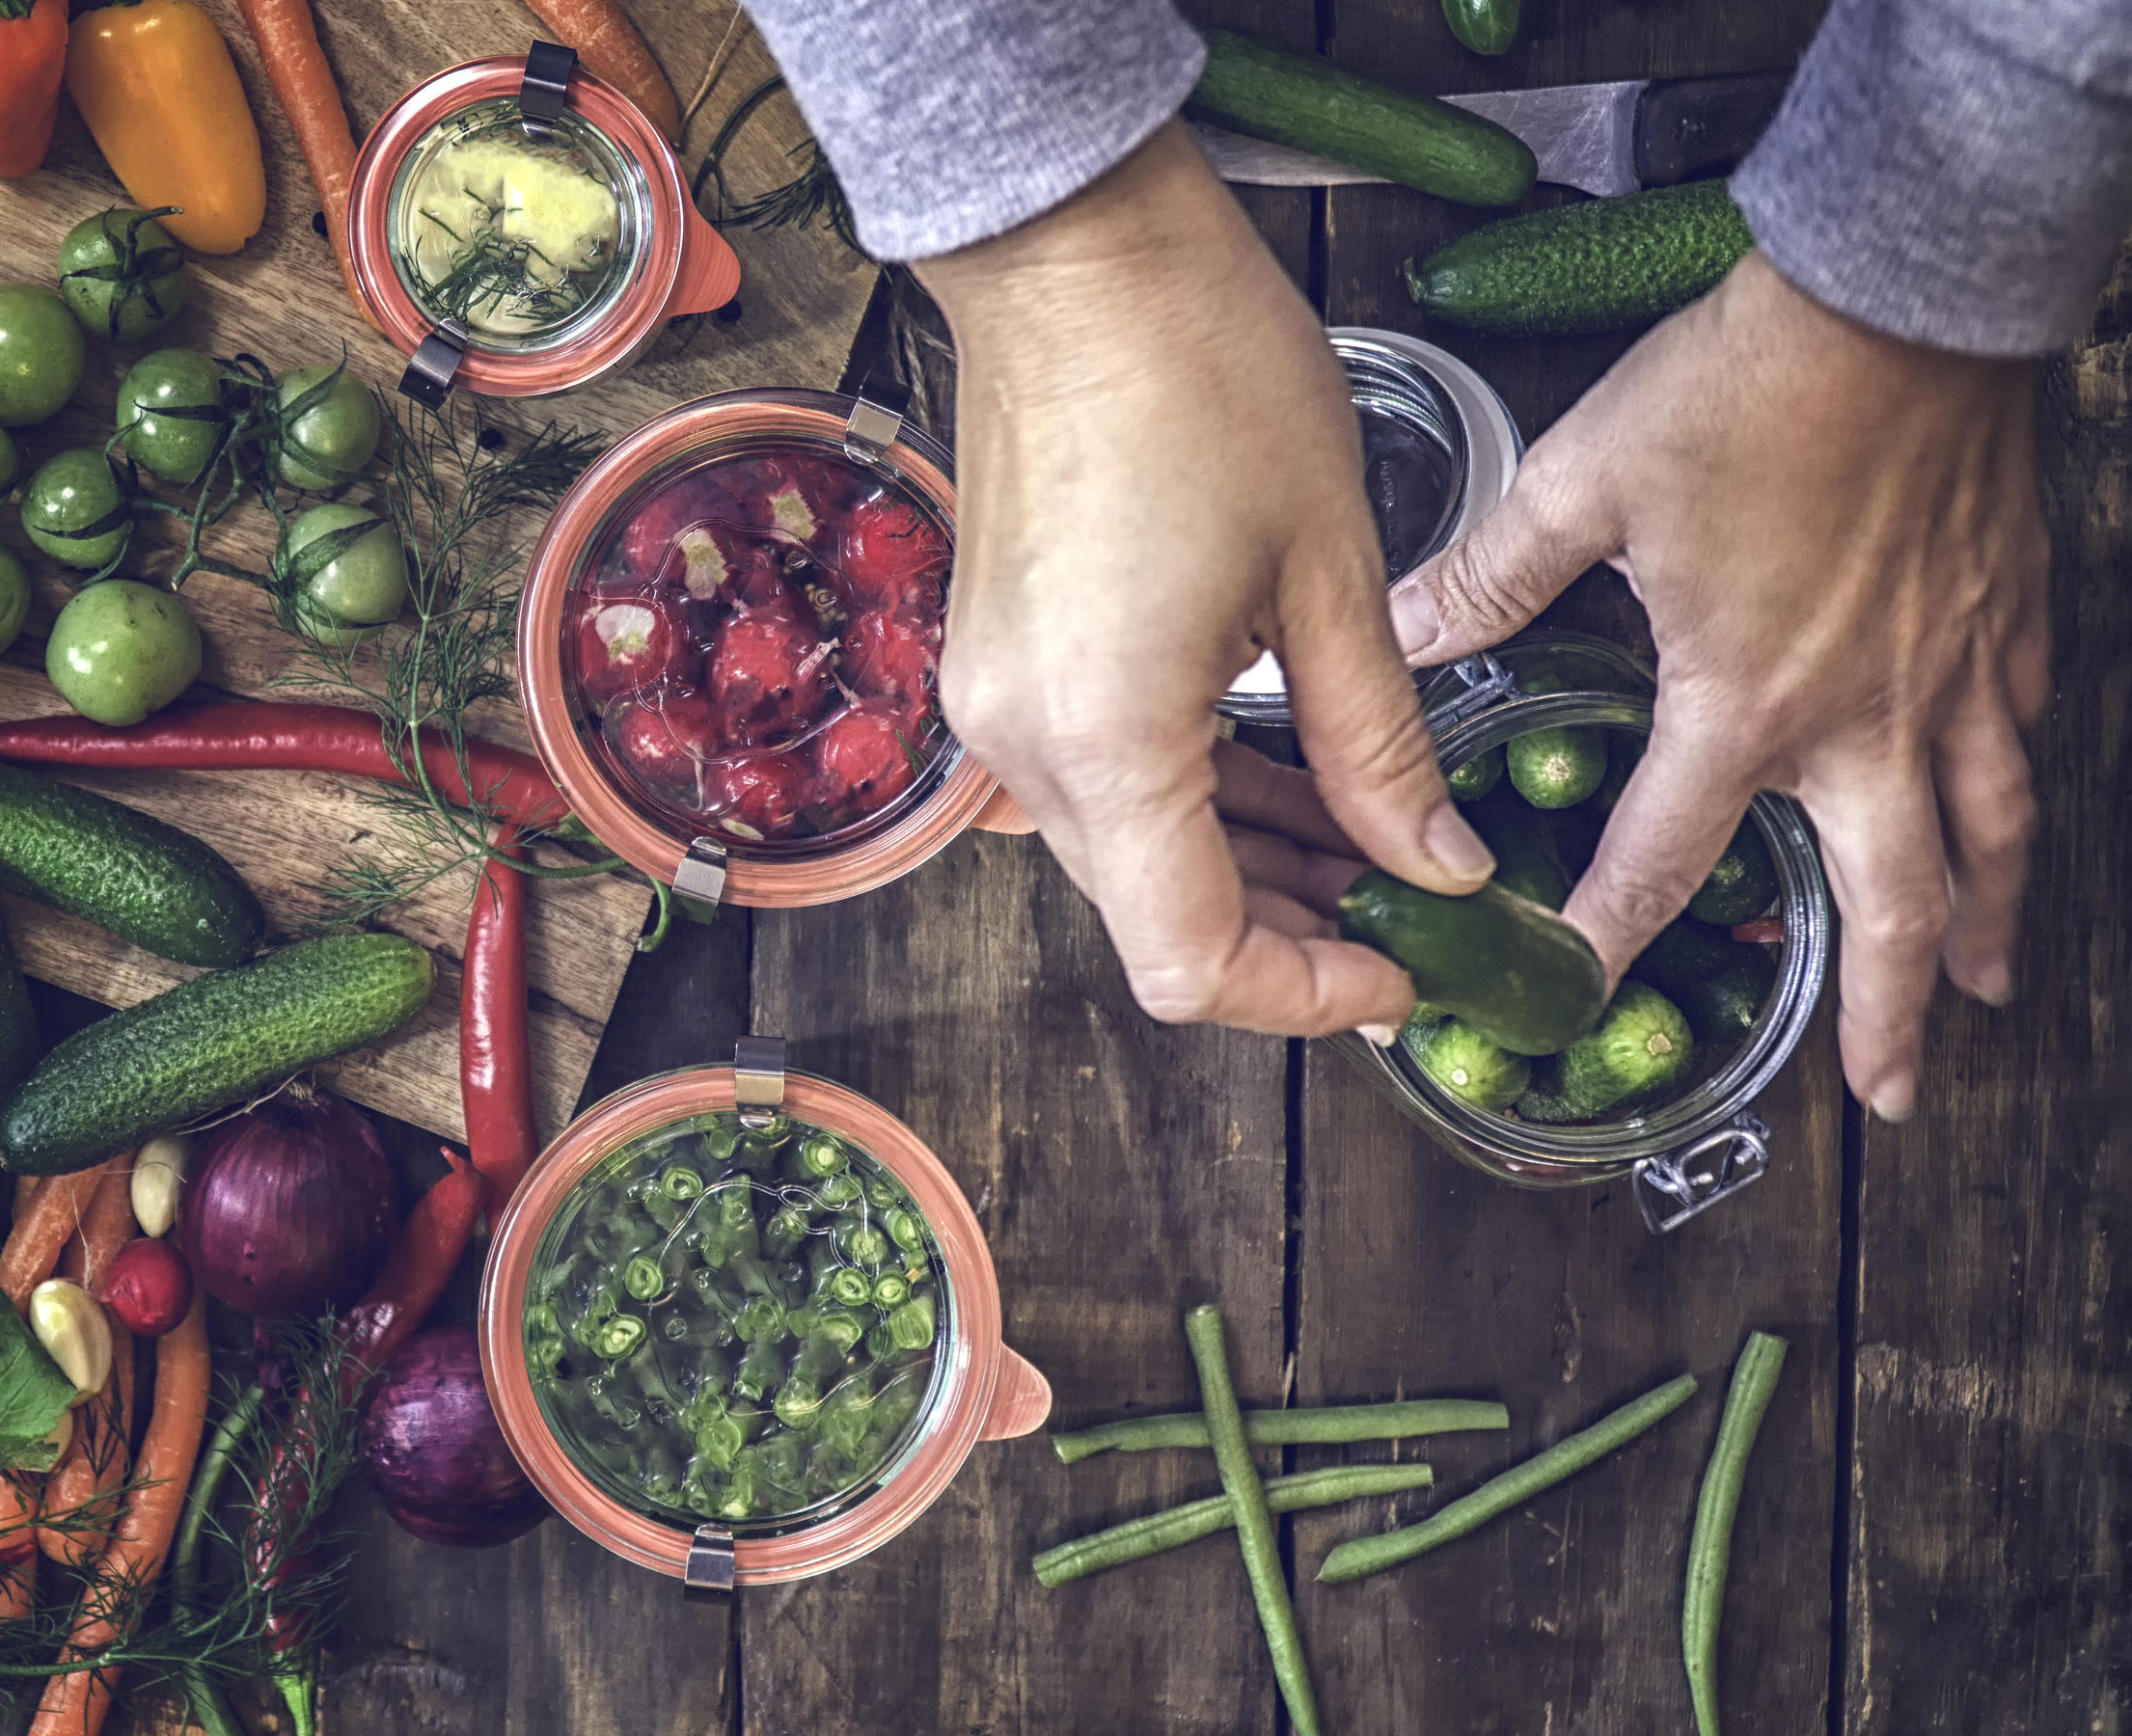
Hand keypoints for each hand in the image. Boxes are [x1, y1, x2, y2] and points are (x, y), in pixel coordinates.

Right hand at [911, 122, 1494, 1035]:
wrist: (1073, 256)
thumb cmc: (1198, 371)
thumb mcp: (1331, 573)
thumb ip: (1380, 748)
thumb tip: (1437, 867)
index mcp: (1107, 738)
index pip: (1191, 962)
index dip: (1306, 996)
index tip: (1405, 971)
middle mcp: (1026, 747)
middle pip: (1155, 921)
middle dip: (1292, 937)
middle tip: (1417, 910)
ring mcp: (998, 709)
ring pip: (1128, 859)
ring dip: (1245, 872)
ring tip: (1374, 841)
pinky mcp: (1000, 666)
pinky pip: (1100, 783)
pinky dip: (1192, 804)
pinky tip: (1288, 775)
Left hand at [1386, 252, 2049, 1119]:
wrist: (1901, 295)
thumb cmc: (1744, 388)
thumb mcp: (1583, 482)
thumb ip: (1489, 574)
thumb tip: (1402, 627)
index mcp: (1744, 701)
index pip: (1664, 859)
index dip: (1612, 934)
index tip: (1579, 993)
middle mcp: (1864, 715)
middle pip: (1892, 903)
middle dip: (1892, 1010)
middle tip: (1888, 1094)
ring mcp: (1953, 672)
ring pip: (1987, 837)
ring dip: (1985, 927)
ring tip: (1986, 998)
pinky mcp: (2008, 614)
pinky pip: (2024, 735)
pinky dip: (2018, 796)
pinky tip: (2010, 820)